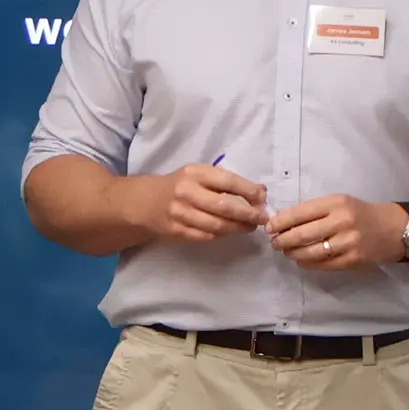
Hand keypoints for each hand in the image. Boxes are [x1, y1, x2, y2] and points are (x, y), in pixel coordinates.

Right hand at [136, 162, 267, 244]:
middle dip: (248, 214)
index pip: (228, 181)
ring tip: (250, 226)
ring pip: (217, 225)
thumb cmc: (180, 185)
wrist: (146, 202)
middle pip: (225, 207)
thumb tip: (260, 191)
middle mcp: (187, 193)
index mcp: (195, 173)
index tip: (263, 198)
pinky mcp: (177, 231)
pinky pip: (207, 236)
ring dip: (239, 228)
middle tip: (263, 218)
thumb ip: (226, 181)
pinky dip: (222, 234)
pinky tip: (231, 231)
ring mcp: (181, 214)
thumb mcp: (199, 175)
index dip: (249, 191)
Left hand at [267, 193, 406, 271]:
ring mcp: (348, 242)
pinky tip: (301, 260)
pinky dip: (307, 263)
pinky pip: (323, 264)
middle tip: (274, 243)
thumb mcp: (341, 203)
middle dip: (282, 240)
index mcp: (336, 203)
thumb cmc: (361, 214)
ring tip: (286, 252)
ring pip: (310, 252)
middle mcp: (342, 221)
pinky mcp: (352, 260)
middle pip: (302, 234)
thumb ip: (316, 210)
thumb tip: (285, 221)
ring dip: (293, 253)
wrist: (394, 230)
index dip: (281, 222)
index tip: (269, 227)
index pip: (300, 213)